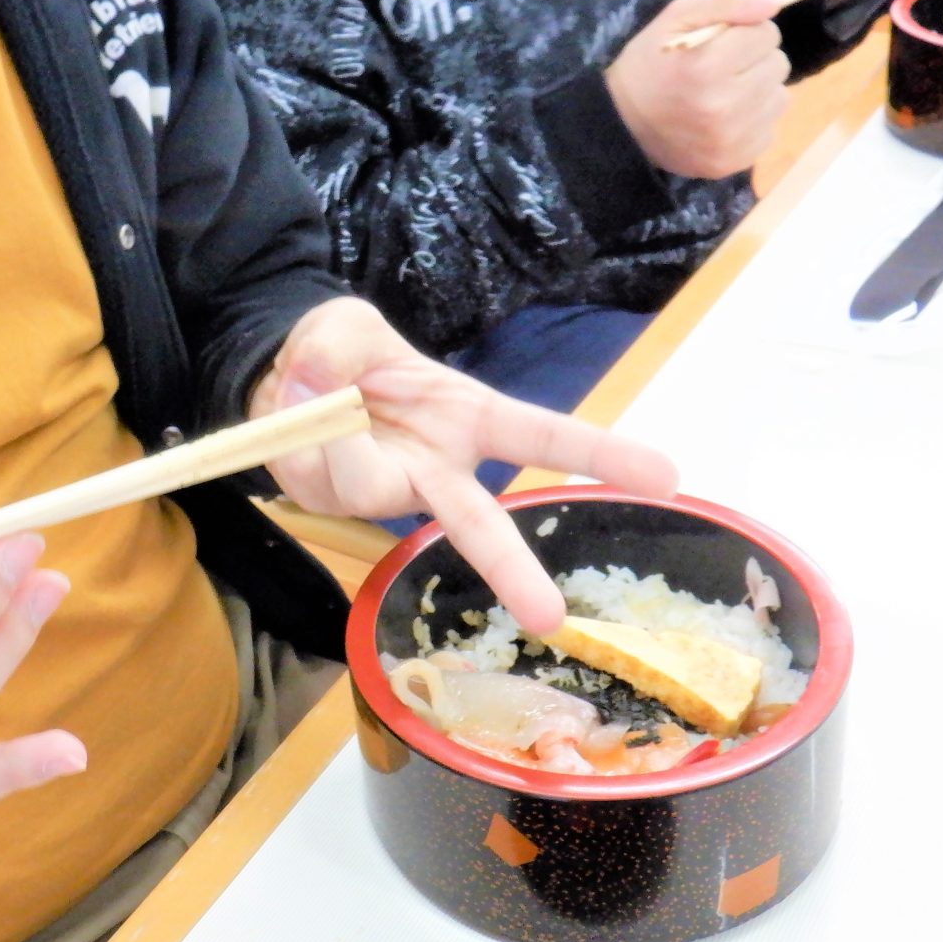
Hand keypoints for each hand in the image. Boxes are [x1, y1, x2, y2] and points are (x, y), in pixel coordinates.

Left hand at [250, 298, 678, 634]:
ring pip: (370, 486)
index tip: (665, 477)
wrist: (277, 378)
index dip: (600, 456)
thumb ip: (337, 348)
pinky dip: (298, 442)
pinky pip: (320, 481)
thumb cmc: (341, 351)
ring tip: (312, 387)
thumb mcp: (345, 326)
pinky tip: (295, 418)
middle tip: (550, 615)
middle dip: (512, 570)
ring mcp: (388, 493)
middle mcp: (436, 468)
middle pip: (480, 525)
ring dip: (336, 435)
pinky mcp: (338, 506)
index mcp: (466, 417)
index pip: (542, 437)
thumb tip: (321, 393)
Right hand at [605, 0, 790, 179]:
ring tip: (723, 95)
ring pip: (780, 98)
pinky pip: (770, 130)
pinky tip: (724, 120)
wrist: (621, 124)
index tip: (721, 44)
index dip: (744, 33)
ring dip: (757, 92)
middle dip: (754, 61)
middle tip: (720, 71)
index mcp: (707, 66)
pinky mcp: (734, 161)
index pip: (768, 34)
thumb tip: (778, 0)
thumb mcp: (677, 18)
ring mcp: (731, 139)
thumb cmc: (649, 64)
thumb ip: (729, 2)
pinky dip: (752, 122)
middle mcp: (724, 106)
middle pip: (778, 66)